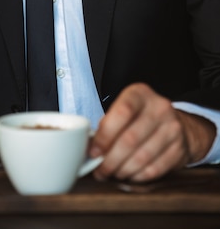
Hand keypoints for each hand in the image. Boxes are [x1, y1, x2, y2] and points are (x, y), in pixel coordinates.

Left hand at [89, 83, 215, 181]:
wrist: (174, 123)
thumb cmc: (140, 117)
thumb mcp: (124, 109)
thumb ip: (108, 123)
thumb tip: (90, 147)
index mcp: (140, 94)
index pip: (122, 113)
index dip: (105, 135)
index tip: (94, 152)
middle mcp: (159, 107)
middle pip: (131, 139)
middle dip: (111, 160)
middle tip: (100, 170)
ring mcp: (172, 128)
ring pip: (142, 157)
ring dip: (123, 170)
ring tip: (113, 173)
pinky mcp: (179, 148)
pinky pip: (155, 169)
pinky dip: (138, 176)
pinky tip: (130, 176)